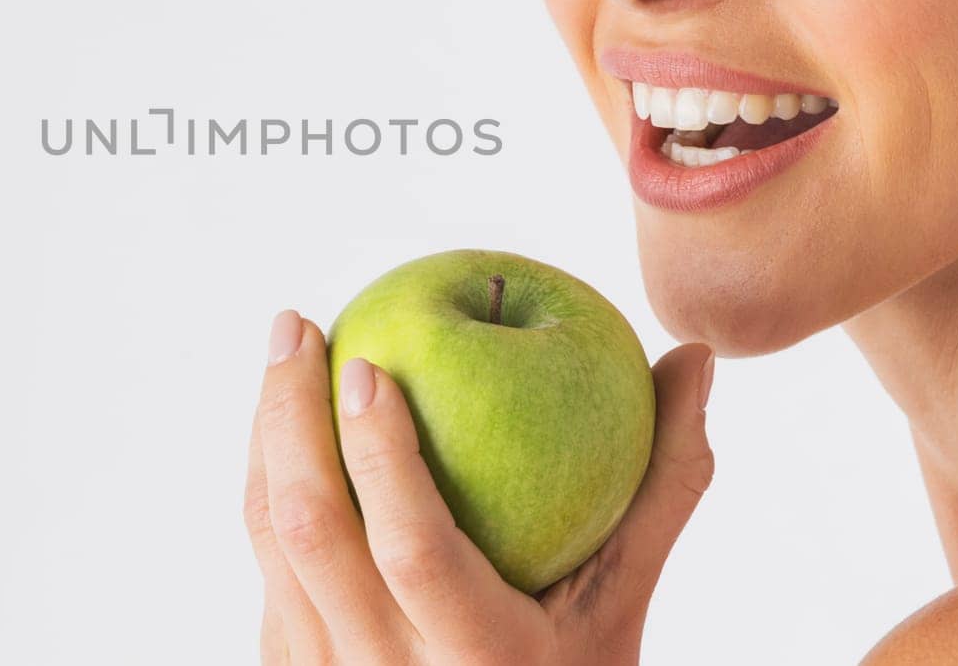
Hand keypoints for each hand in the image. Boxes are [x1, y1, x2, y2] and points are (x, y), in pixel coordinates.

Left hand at [243, 309, 714, 664]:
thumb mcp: (621, 603)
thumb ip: (659, 489)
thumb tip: (691, 360)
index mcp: (478, 657)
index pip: (411, 548)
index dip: (381, 456)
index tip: (368, 364)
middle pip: (309, 528)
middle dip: (289, 412)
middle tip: (295, 325)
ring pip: (271, 542)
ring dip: (265, 438)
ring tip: (285, 354)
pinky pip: (266, 568)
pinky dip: (267, 486)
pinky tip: (284, 430)